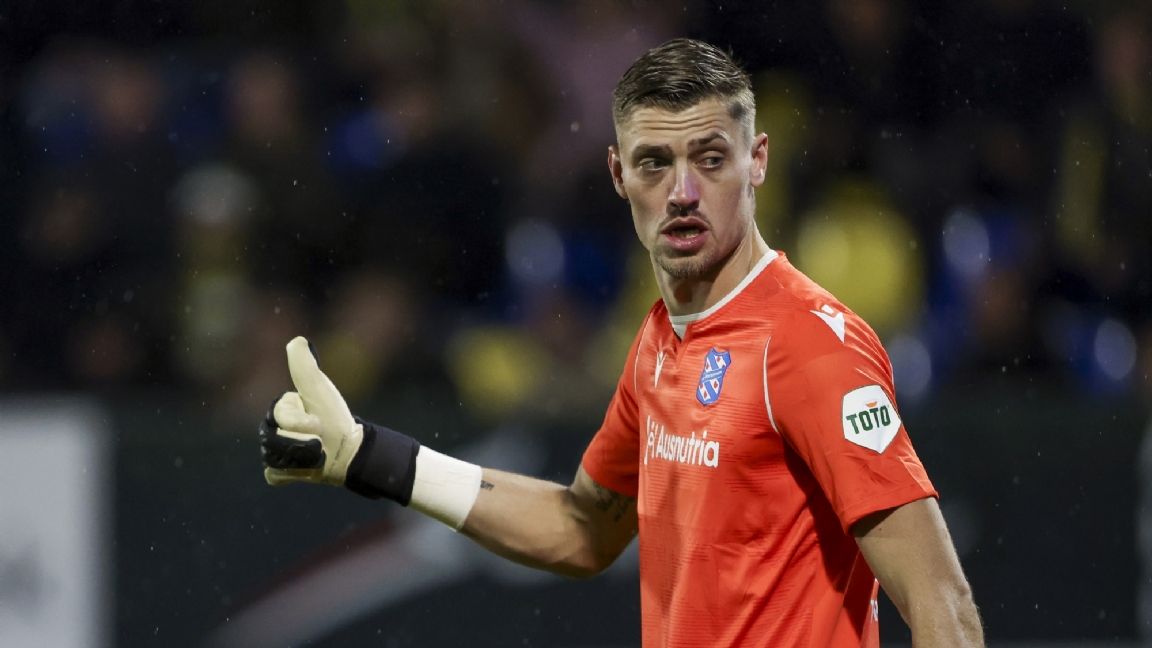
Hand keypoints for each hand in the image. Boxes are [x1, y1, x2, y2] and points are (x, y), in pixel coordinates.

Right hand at [260, 336, 364, 485]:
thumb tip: (297, 340)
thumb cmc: (335, 417)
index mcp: (280, 409)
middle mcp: (272, 429)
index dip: (299, 421)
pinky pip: (274, 474)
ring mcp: (274, 452)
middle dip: (301, 441)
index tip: (318, 422)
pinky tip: (306, 468)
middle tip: (320, 440)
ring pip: (273, 457)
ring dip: (300, 457)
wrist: (349, 450)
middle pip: (273, 439)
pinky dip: (292, 474)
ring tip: (316, 453)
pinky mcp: (279, 472)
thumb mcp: (319, 389)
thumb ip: (305, 367)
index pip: (279, 416)